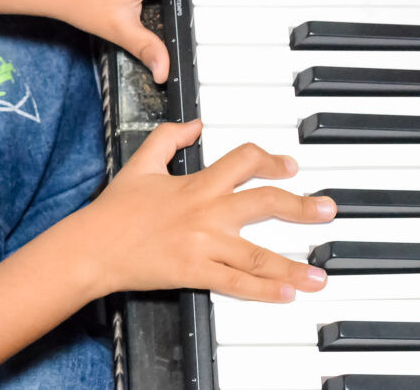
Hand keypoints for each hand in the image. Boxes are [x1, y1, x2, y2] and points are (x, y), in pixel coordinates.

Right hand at [85, 120, 336, 301]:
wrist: (94, 246)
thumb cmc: (115, 209)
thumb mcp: (140, 163)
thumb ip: (168, 138)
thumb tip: (195, 124)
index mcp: (196, 184)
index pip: (244, 161)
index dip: (270, 160)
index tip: (288, 167)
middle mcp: (206, 212)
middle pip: (265, 204)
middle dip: (302, 207)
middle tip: (326, 210)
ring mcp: (203, 245)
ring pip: (259, 255)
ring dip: (294, 266)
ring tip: (319, 275)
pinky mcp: (195, 272)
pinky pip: (237, 284)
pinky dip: (265, 291)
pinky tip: (286, 294)